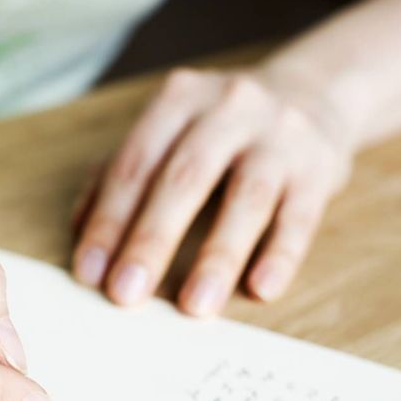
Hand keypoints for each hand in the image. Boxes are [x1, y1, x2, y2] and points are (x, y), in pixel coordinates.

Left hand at [72, 67, 352, 314]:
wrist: (313, 93)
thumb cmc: (218, 128)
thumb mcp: (169, 131)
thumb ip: (121, 174)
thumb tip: (80, 234)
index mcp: (179, 100)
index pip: (135, 165)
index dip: (109, 220)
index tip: (89, 273)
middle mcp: (229, 109)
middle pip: (184, 180)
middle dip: (150, 241)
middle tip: (125, 295)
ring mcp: (280, 136)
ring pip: (246, 199)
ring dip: (217, 256)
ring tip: (195, 308)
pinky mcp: (320, 168)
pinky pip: (300, 216)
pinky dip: (281, 254)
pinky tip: (261, 289)